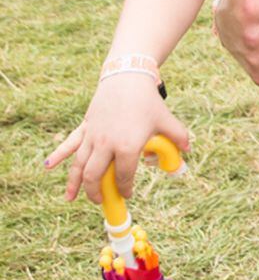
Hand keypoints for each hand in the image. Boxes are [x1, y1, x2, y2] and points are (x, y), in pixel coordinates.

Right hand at [46, 76, 189, 204]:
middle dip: (97, 192)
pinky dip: (58, 156)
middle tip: (101, 200)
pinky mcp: (85, 127)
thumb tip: (187, 151)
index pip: (124, 177)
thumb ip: (179, 137)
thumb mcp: (167, 120)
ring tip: (72, 199)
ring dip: (75, 184)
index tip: (127, 194)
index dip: (125, 189)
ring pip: (80, 165)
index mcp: (127, 147)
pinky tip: (48, 166)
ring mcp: (93, 136)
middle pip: (96, 177)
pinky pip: (70, 144)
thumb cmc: (148, 102)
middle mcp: (106, 144)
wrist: (127, 78)